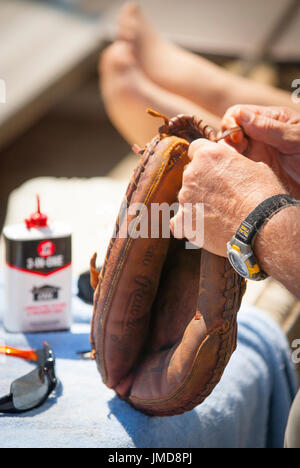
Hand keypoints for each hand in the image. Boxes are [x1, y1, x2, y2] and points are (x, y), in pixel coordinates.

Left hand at [170, 139, 284, 256]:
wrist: (260, 225)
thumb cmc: (263, 195)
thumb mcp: (254, 167)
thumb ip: (234, 164)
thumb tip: (233, 168)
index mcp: (207, 155)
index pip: (196, 149)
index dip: (206, 160)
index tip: (215, 169)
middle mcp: (191, 173)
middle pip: (190, 175)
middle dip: (203, 184)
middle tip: (222, 197)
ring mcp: (185, 198)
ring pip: (186, 199)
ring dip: (197, 205)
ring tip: (220, 218)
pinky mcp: (183, 221)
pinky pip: (177, 224)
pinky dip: (186, 226)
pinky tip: (199, 229)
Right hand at [221, 105, 299, 197]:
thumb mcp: (296, 138)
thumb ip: (268, 127)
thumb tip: (239, 116)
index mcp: (270, 120)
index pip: (237, 114)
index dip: (231, 125)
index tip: (237, 140)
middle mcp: (260, 136)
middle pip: (230, 134)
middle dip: (227, 144)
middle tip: (236, 157)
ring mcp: (258, 155)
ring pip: (231, 153)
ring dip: (228, 160)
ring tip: (237, 170)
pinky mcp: (257, 173)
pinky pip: (238, 171)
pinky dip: (234, 173)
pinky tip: (240, 179)